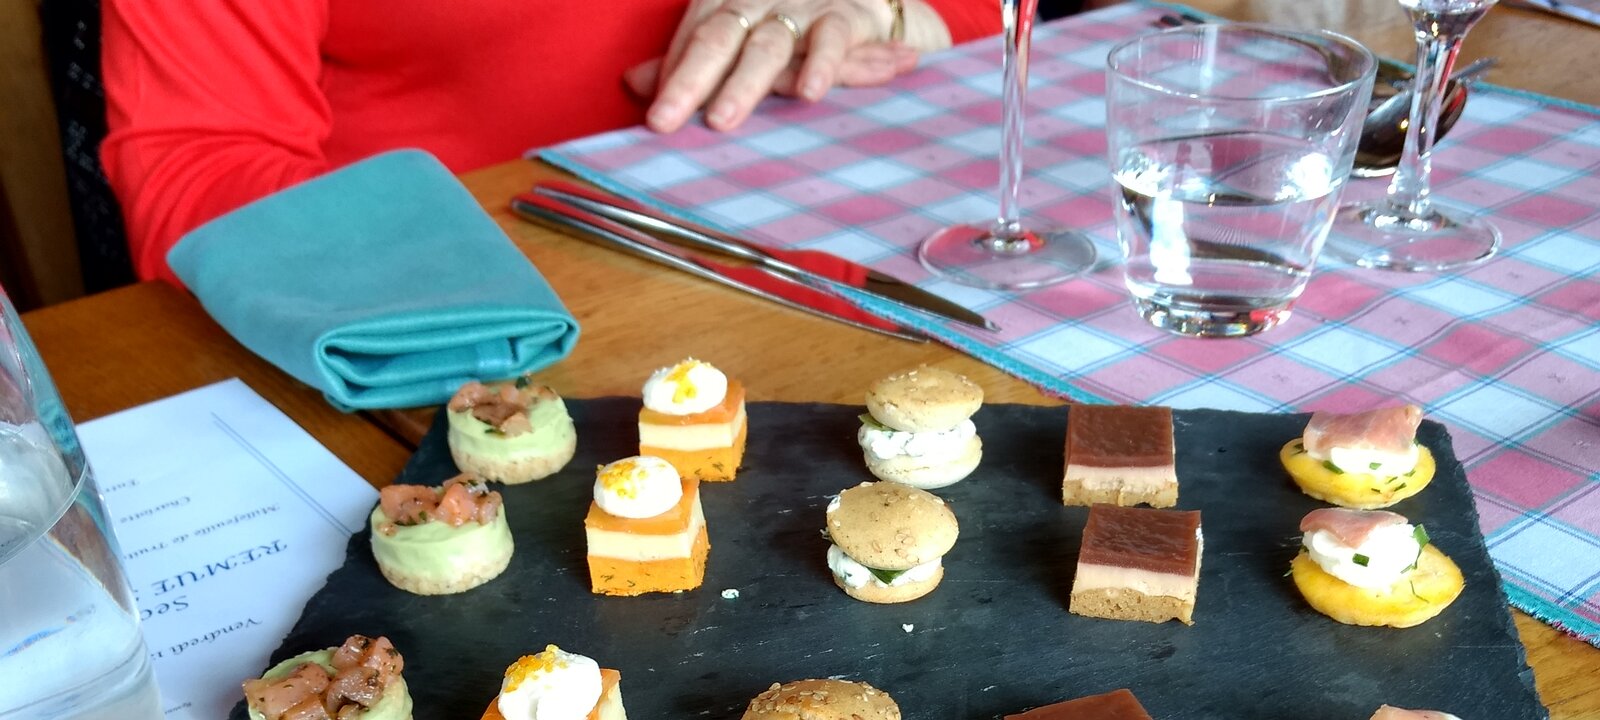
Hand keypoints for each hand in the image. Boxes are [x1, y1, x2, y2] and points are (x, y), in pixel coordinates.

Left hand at [632, 0, 922, 133]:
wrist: (880, 0)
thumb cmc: (805, 24)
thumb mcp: (748, 40)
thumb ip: (694, 58)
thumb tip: (636, 84)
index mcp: (732, 0)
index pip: (693, 37)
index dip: (672, 76)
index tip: (653, 119)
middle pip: (718, 37)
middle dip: (690, 81)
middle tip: (665, 121)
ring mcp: (806, 3)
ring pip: (769, 43)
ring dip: (745, 83)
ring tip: (722, 120)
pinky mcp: (853, 12)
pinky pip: (834, 36)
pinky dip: (822, 63)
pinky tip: (808, 93)